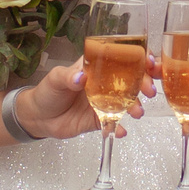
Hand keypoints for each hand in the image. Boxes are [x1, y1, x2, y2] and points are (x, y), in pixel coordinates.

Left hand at [14, 53, 155, 141]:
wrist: (39, 118)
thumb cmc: (47, 92)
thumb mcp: (55, 79)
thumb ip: (68, 77)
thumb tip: (81, 76)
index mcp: (97, 66)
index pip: (122, 57)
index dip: (139, 58)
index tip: (149, 62)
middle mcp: (105, 82)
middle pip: (131, 79)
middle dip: (144, 83)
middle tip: (149, 91)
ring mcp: (105, 101)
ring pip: (127, 101)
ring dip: (135, 106)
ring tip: (137, 113)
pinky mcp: (101, 120)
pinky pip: (114, 123)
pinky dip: (120, 128)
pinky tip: (121, 131)